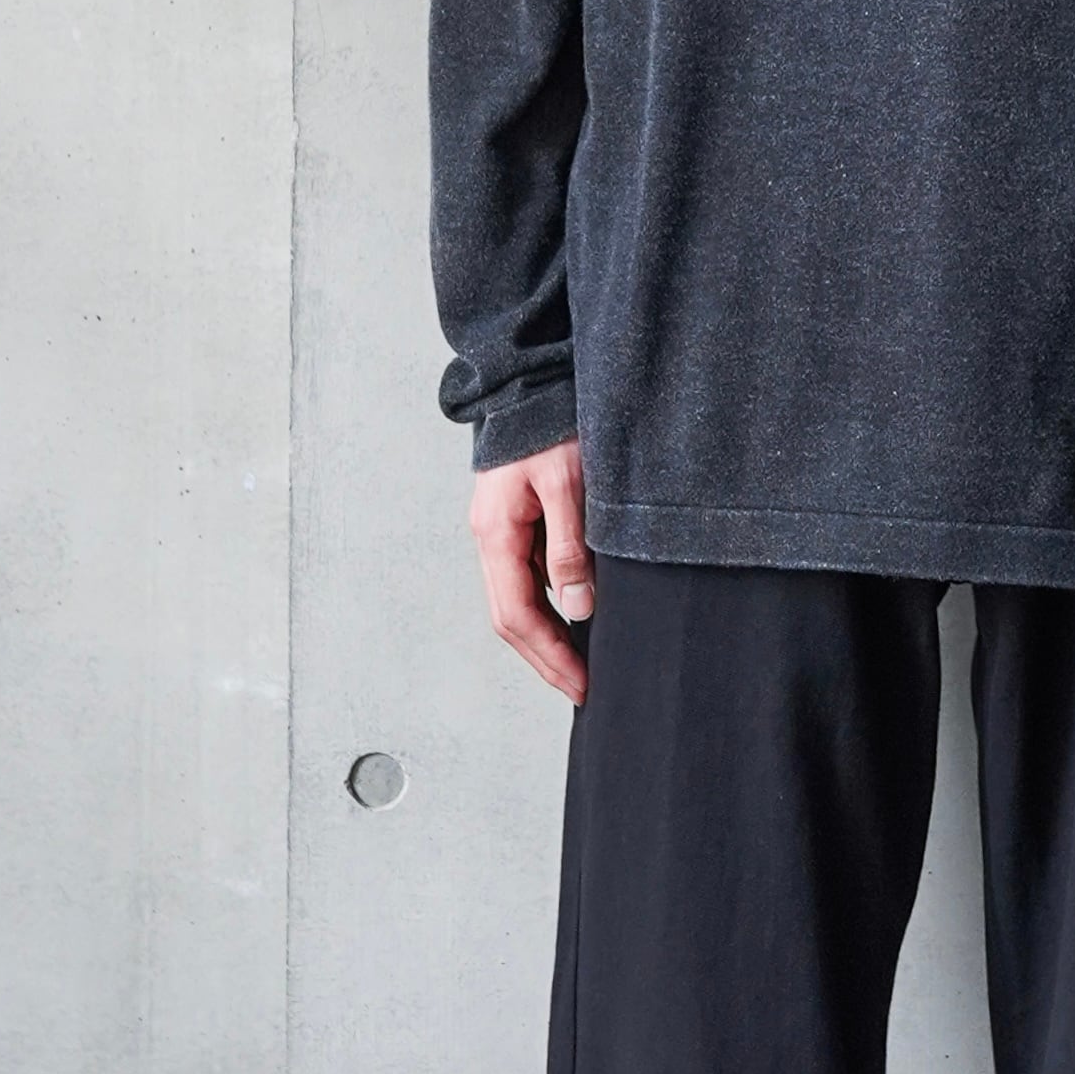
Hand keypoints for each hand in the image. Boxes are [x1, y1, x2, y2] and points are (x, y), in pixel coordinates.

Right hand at [470, 435, 592, 704]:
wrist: (531, 383)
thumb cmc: (550, 425)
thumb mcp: (566, 482)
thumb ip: (570, 544)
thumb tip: (577, 606)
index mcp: (495, 534)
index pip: (517, 615)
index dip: (550, 655)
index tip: (582, 683)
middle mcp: (491, 540)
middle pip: (512, 619)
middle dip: (546, 659)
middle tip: (583, 690)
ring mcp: (503, 534)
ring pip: (519, 602)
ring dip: (547, 639)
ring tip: (582, 667)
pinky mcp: (519, 525)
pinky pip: (530, 580)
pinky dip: (551, 609)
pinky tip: (577, 621)